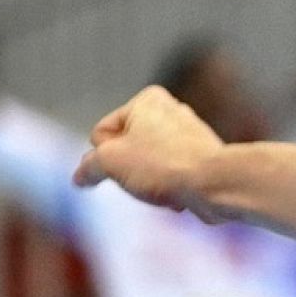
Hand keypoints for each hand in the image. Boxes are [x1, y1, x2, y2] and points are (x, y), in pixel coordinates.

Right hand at [74, 86, 227, 220]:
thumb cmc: (162, 165)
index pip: (100, 134)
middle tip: (145, 175)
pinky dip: (168, 190)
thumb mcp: (109, 162)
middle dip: (128, 171)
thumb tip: (81, 176)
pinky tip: (179, 196)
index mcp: (147, 100)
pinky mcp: (199, 159)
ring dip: (147, 184)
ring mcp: (187, 135)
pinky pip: (168, 179)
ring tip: (164, 186)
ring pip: (145, 168)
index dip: (105, 156)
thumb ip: (88, 167)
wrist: (214, 184)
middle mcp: (170, 111)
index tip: (126, 161)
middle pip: (123, 151)